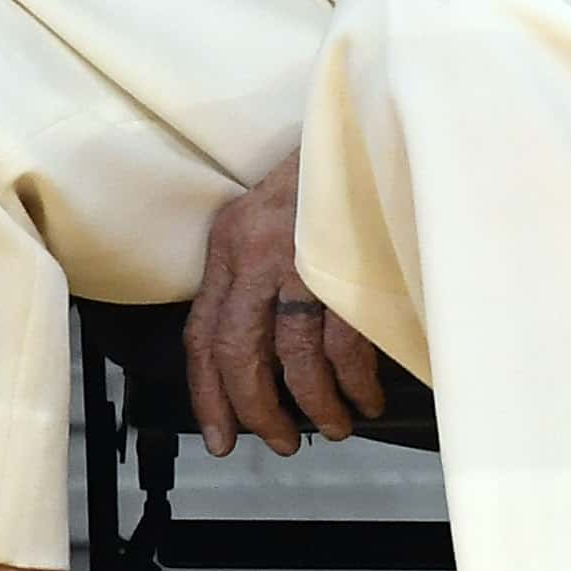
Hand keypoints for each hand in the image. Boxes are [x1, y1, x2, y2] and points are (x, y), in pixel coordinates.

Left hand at [183, 159, 385, 455]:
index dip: (207, 393)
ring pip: (294, 355)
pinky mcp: (349, 264)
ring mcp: (303, 258)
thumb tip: (261, 354)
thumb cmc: (327, 184)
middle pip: (238, 351)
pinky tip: (365, 397)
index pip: (201, 333)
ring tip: (334, 427)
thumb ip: (256, 275)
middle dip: (256, 409)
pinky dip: (353, 381)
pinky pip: (343, 341)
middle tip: (279, 442)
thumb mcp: (273, 221)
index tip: (221, 436)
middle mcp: (256, 252)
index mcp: (230, 244)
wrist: (370, 128)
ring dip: (313, 404)